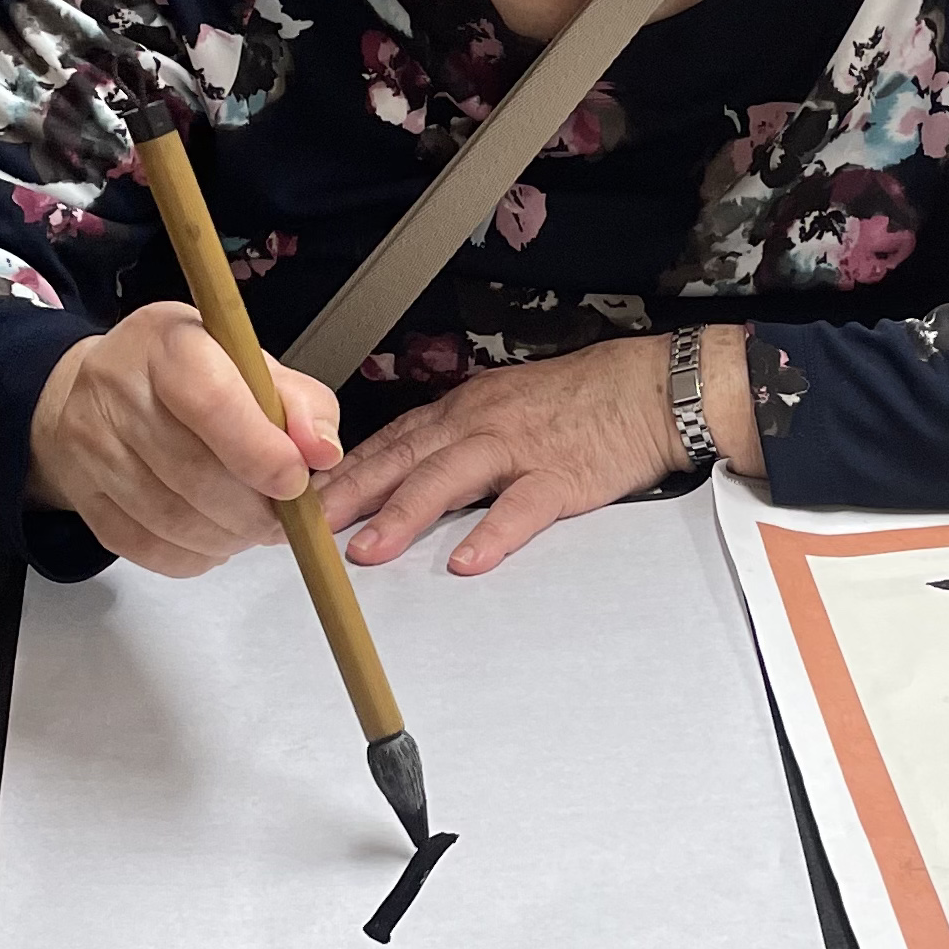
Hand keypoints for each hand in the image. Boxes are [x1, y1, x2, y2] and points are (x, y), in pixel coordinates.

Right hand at [27, 307, 342, 575]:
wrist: (97, 389)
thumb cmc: (185, 374)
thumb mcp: (248, 363)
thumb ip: (299, 402)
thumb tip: (322, 452)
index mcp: (168, 344)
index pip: (211, 402)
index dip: (260, 452)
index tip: (294, 481)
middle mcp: (118, 389)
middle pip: (193, 472)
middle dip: (253, 510)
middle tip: (283, 518)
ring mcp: (92, 445)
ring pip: (171, 519)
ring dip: (228, 537)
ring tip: (250, 526)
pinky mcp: (82, 495)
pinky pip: (145, 547)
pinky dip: (193, 555)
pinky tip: (213, 537)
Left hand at [318, 339, 685, 578]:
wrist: (646, 387)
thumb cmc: (576, 402)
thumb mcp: (501, 407)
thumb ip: (454, 440)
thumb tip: (403, 475)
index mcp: (461, 411)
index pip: (388, 442)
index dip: (342, 473)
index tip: (301, 501)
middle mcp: (479, 424)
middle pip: (402, 458)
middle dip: (350, 494)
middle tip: (306, 529)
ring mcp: (518, 448)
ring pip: (448, 478)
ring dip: (404, 515)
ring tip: (368, 552)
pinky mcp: (561, 475)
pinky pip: (521, 506)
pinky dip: (492, 533)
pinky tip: (466, 561)